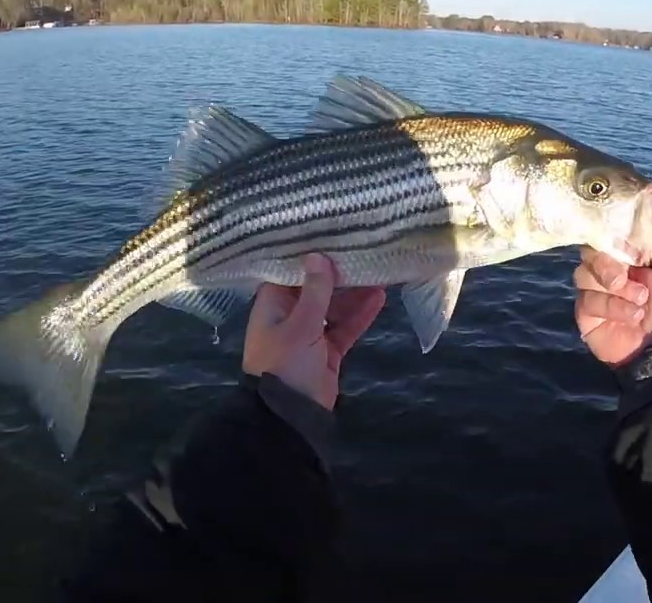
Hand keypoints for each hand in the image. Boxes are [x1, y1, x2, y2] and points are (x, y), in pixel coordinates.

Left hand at [243, 254, 385, 408]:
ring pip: (334, 308)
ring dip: (354, 294)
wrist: (289, 417)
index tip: (330, 234)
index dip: (309, 256)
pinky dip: (360, 316)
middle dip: (338, 274)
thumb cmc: (285, 364)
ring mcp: (310, 335)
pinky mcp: (327, 351)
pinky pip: (345, 328)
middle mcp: (289, 316)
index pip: (289, 273)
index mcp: (272, 306)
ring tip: (378, 271)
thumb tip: (318, 256)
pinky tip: (379, 298)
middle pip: (316, 289)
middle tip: (362, 250)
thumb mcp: (300, 325)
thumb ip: (314, 291)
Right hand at [573, 229, 651, 366]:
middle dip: (607, 264)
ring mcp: (596, 292)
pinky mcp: (586, 315)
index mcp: (630, 255)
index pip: (606, 234)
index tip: (622, 247)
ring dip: (614, 289)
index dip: (609, 236)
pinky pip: (586, 301)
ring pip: (583, 275)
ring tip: (639, 303)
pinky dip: (611, 307)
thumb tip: (620, 230)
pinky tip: (632, 317)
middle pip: (589, 252)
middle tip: (624, 279)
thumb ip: (649, 240)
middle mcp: (609, 270)